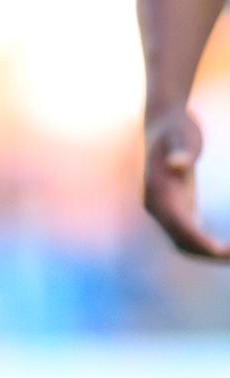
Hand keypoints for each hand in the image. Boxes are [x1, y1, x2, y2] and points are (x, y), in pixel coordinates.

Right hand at [144, 105, 229, 259]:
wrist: (163, 123)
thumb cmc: (176, 128)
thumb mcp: (182, 134)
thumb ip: (181, 150)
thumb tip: (176, 165)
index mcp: (157, 190)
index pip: (178, 224)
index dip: (199, 241)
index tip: (222, 251)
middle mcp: (155, 204)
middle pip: (180, 241)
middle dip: (208, 253)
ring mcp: (162, 209)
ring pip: (182, 243)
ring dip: (207, 253)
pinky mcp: (172, 209)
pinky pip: (185, 235)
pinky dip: (204, 245)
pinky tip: (224, 246)